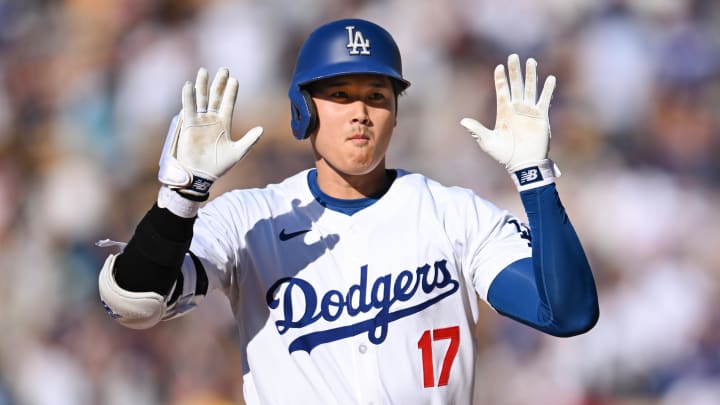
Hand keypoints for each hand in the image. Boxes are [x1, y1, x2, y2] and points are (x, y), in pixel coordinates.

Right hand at [158, 67, 263, 198]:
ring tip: (204, 71)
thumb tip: (262, 129)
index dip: (231, 92)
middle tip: (223, 69)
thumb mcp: (237, 152)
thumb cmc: (219, 165)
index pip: (228, 103)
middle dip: (219, 83)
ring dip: (202, 85)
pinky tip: (189, 85)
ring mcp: (200, 121)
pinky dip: (188, 97)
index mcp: (224, 124)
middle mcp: (212, 119)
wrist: (200, 175)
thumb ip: (249, 140)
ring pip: (202, 99)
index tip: (235, 79)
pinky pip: (188, 108)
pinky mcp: (188, 125)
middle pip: (216, 97)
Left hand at [460, 54, 554, 171]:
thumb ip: (476, 130)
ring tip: (530, 60)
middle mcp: (517, 109)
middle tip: (513, 56)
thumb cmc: (505, 155)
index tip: (499, 67)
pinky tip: (550, 78)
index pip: (502, 91)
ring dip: (530, 75)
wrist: (524, 164)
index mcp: (504, 112)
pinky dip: (548, 89)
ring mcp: (529, 112)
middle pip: (516, 85)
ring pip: (530, 89)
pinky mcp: (541, 117)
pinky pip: (545, 100)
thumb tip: (462, 121)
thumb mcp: (488, 142)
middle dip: (514, 71)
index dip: (500, 79)